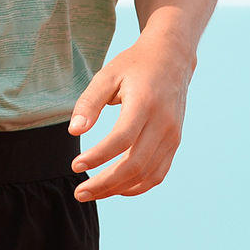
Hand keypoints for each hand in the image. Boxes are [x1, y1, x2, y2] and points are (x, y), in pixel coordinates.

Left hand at [67, 30, 194, 201]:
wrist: (171, 57)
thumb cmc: (134, 65)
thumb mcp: (107, 75)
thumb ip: (89, 102)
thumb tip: (74, 131)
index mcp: (145, 103)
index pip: (122, 139)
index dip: (98, 156)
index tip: (75, 165)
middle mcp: (163, 122)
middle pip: (135, 165)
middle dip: (105, 183)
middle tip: (79, 192)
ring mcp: (172, 135)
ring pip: (147, 174)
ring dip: (119, 189)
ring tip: (92, 192)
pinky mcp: (175, 142)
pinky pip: (158, 174)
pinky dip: (138, 187)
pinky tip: (117, 189)